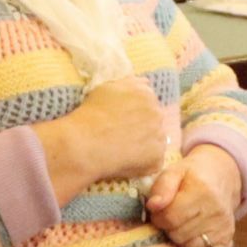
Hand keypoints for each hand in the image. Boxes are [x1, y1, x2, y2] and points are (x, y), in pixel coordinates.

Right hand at [42, 74, 175, 200]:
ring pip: (155, 142)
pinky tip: (125, 162)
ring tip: (122, 151)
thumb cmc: (92, 113)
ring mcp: (159, 137)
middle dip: (143, 128)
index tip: (122, 122)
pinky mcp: (157, 159)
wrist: (87, 142)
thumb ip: (131, 83)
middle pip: (154, 121)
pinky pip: (153, 162)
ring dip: (144, 146)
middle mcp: (157, 113)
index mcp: (146, 94)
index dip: (135, 113)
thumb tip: (146, 82)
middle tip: (121, 137)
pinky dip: (142, 164)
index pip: (148, 103)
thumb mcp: (108, 87)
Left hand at [140, 143, 246, 246]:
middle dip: (169, 229)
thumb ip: (162, 187)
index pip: (171, 217)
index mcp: (201, 191)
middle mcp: (215, 211)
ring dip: (181, 241)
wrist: (222, 176)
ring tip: (181, 227)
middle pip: (179, 235)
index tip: (159, 212)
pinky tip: (191, 241)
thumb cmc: (193, 175)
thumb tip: (153, 206)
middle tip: (171, 219)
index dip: (159, 217)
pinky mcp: (227, 239)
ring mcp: (223, 227)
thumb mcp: (175, 171)